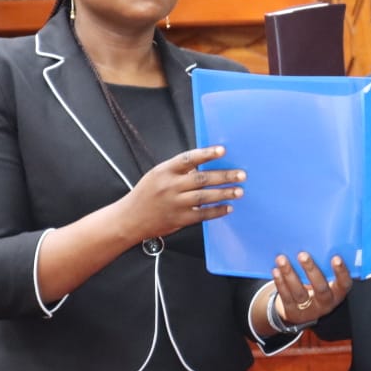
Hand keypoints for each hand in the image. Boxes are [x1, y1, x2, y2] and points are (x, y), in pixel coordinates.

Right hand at [127, 145, 243, 238]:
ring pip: (204, 197)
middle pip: (201, 179)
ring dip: (224, 193)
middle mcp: (170, 186)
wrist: (129, 219)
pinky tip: (227, 207)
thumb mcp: (157, 175)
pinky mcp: (179, 219)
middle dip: (224, 176)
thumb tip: (204, 165)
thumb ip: (179, 170)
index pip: (188, 159)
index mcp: (164, 171)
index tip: (222, 150)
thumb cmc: (146, 194)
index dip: (206, 154)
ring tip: (239, 191)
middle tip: (241, 174)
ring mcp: (175, 204)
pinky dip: (216, 211)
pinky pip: (202, 214)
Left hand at [271, 251, 352, 325]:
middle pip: (320, 288)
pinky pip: (286, 297)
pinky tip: (276, 271)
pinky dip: (280, 283)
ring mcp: (309, 309)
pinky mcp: (293, 312)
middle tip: (302, 255)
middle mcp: (325, 303)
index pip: (344, 284)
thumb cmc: (318, 287)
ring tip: (282, 259)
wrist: (303, 311)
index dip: (341, 272)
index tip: (336, 257)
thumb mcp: (327, 281)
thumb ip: (325, 267)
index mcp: (337, 293)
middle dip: (311, 270)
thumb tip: (318, 242)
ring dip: (290, 274)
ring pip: (300, 292)